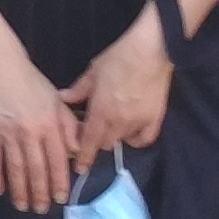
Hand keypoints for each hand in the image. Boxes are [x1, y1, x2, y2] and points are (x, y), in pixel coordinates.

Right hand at [0, 53, 76, 215]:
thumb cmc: (33, 85)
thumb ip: (69, 127)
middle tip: (41, 210)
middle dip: (39, 192)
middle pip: (35, 168)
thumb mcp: (58, 102)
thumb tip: (76, 152)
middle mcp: (30, 132)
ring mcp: (8, 133)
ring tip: (22, 206)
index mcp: (49, 125)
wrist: (3, 68)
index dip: (58, 181)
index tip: (60, 198)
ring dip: (19, 190)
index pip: (56, 159)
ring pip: (15, 168)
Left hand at [63, 8, 171, 167]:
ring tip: (112, 126)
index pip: (89, 143)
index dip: (83, 157)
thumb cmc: (119, 57)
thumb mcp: (93, 71)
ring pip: (122, 141)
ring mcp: (138, 122)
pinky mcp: (155, 118)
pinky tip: (131, 132)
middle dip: (97, 140)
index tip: (79, 169)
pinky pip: (144, 139)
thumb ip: (78, 89)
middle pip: (104, 143)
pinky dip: (136, 139)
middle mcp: (119, 122)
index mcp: (101, 111)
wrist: (151, 50)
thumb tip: (63, 98)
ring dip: (114, 137)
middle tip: (94, 130)